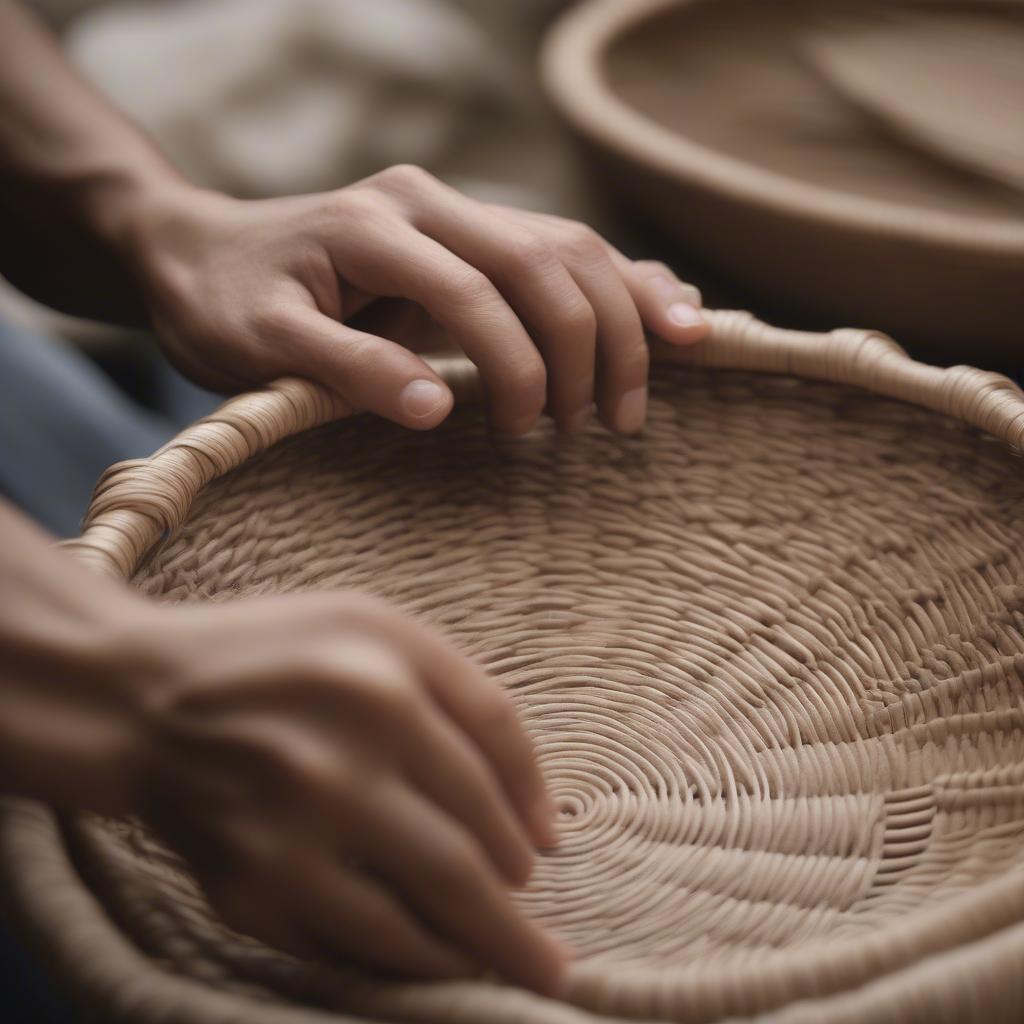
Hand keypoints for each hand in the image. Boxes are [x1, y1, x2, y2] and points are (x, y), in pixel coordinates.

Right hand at [124, 590, 563, 990]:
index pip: (499, 754)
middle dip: (522, 918)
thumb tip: (539, 817)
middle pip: (470, 857)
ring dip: (479, 954)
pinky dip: (403, 962)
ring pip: (418, 917)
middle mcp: (342, 755)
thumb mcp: (375, 627)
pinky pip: (349, 944)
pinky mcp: (247, 886)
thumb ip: (465, 696)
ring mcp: (291, 829)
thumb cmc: (277, 655)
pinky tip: (432, 962)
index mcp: (385, 676)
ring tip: (513, 969)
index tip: (550, 851)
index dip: (536, 808)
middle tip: (552, 955)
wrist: (139, 696)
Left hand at [125, 165, 707, 434]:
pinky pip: (567, 248)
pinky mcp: (474, 232)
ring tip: (653, 388)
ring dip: (625, 318)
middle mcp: (427, 200)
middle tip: (606, 427)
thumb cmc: (223, 305)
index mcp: (375, 223)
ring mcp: (457, 209)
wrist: (199, 255)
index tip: (531, 434)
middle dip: (591, 348)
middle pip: (546, 260)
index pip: (476, 291)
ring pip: (573, 247)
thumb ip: (347, 369)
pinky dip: (623, 285)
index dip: (518, 365)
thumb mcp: (260, 345)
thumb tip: (441, 409)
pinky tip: (672, 313)